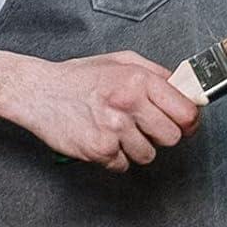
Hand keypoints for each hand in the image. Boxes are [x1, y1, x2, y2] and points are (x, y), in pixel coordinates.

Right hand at [8, 51, 200, 171]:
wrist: (37, 92)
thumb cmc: (76, 78)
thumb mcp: (119, 61)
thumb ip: (155, 74)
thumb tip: (184, 89)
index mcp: (138, 80)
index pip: (186, 112)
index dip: (188, 121)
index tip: (184, 123)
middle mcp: (128, 103)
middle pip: (172, 137)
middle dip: (161, 135)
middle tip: (144, 127)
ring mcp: (114, 129)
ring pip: (148, 155)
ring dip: (136, 148)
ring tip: (117, 131)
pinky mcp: (99, 150)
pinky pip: (123, 165)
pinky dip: (114, 158)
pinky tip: (102, 139)